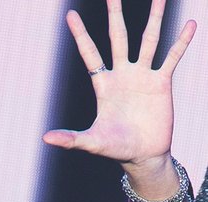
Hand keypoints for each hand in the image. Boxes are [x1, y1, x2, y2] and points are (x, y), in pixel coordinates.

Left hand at [43, 0, 196, 167]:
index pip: (90, 54)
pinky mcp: (162, 83)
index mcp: (103, 84)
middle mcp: (123, 75)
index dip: (80, 35)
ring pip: (148, 40)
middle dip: (115, 16)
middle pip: (118, 38)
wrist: (143, 155)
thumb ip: (70, 139)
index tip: (70, 15)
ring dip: (153, 18)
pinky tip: (188, 24)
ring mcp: (143, 76)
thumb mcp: (91, 142)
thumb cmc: (115, 148)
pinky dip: (181, 41)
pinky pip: (173, 57)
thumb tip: (45, 138)